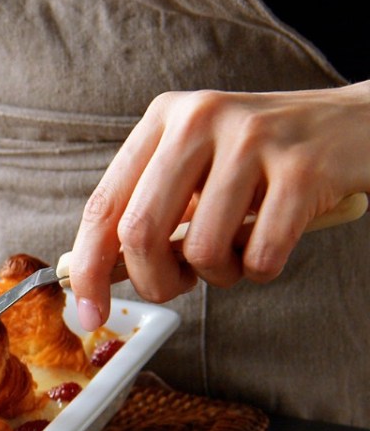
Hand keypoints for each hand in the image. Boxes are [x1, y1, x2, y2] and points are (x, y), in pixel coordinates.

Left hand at [69, 81, 369, 330]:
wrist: (357, 125)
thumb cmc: (262, 161)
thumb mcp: (195, 174)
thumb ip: (146, 215)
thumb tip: (94, 274)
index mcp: (163, 119)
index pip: (103, 205)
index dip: (88, 268)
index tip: (87, 311)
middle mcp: (200, 119)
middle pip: (141, 231)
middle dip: (152, 282)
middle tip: (174, 288)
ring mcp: (254, 138)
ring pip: (202, 250)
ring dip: (216, 277)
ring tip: (234, 257)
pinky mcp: (303, 168)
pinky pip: (260, 254)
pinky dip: (259, 270)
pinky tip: (270, 246)